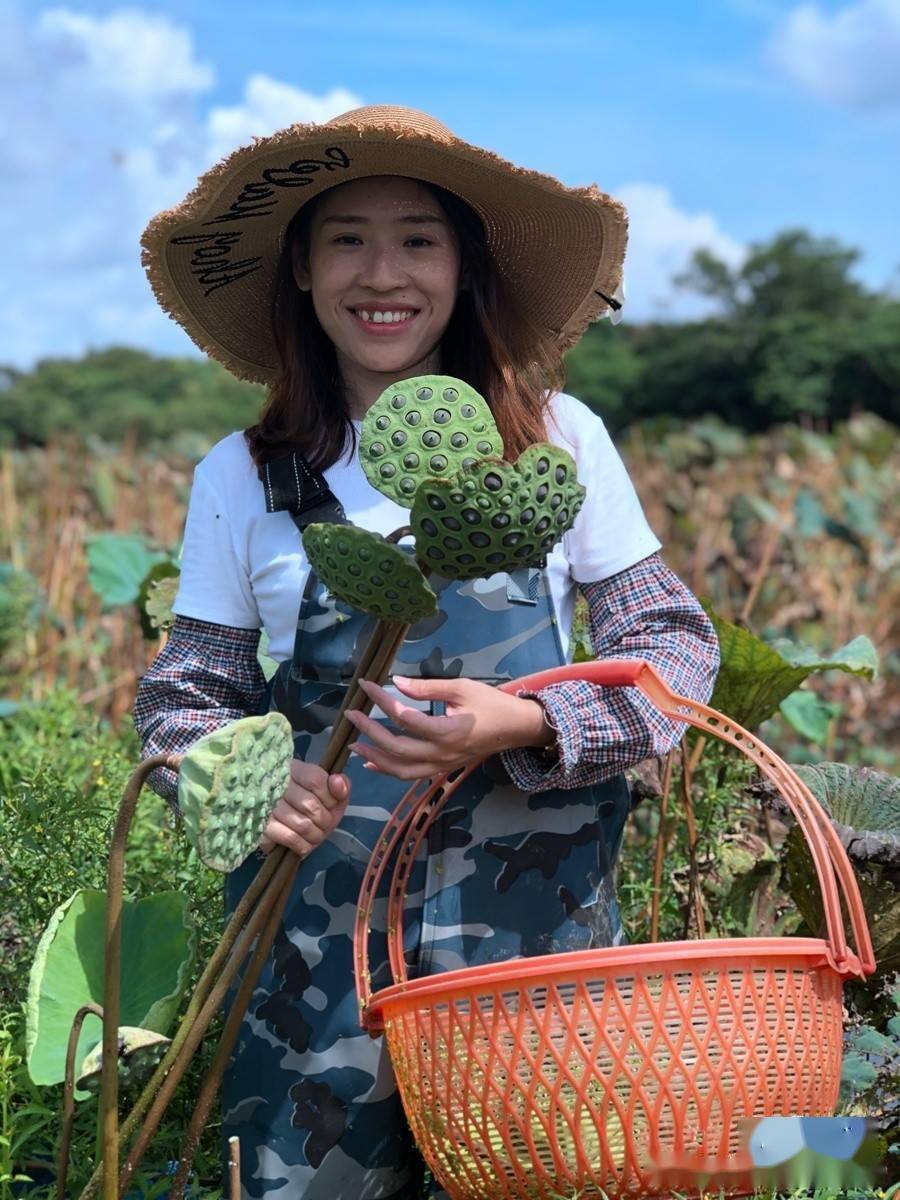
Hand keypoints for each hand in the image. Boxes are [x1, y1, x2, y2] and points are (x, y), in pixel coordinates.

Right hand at [259, 760, 349, 856]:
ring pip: (303, 824)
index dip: (329, 797)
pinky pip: (290, 838)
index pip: (315, 779)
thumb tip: (337, 781)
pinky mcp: (262, 827)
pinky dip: (302, 845)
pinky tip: (303, 842)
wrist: (281, 828)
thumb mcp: (329, 794)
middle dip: (324, 820)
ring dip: (315, 835)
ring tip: (314, 834)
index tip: (331, 804)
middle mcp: (276, 785)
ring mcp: (266, 807)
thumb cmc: (309, 807)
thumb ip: (340, 786)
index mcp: (294, 770)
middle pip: (311, 805)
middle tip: (324, 824)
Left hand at [344, 675, 554, 780]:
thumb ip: (427, 688)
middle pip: (396, 747)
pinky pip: (410, 774)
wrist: (515, 728)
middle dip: (370, 730)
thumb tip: (396, 682)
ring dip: (374, 757)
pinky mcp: (441, 768)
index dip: (383, 700)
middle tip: (352, 713)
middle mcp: (441, 754)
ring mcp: (441, 765)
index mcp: (448, 732)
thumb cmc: (490, 704)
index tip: (366, 685)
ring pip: (400, 769)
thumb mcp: (461, 688)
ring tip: (353, 745)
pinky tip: (371, 762)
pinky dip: (388, 769)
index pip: (405, 717)